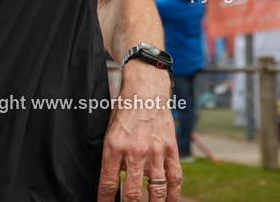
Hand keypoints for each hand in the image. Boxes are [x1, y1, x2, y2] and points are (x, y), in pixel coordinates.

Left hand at [98, 62, 181, 201]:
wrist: (146, 90)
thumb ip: (113, 157)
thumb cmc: (125, 110)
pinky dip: (173, 194)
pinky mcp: (170, 149)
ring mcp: (155, 152)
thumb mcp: (110, 132)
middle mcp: (135, 152)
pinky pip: (174, 178)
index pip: (108, 183)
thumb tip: (114, 181)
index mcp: (114, 146)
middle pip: (132, 192)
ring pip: (155, 190)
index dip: (105, 201)